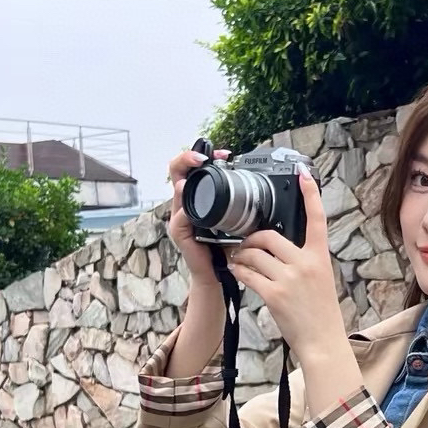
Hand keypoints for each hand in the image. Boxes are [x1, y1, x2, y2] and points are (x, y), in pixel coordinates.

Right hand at [167, 147, 230, 286]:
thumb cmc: (224, 246)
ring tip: (193, 173)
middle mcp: (185, 204)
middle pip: (176, 172)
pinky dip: (186, 212)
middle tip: (202, 157)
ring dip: (184, 181)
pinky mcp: (180, 233)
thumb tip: (251, 182)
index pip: (192, 168)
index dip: (202, 156)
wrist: (217, 273)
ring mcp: (180, 218)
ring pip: (176, 192)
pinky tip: (191, 207)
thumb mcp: (232, 218)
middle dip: (186, 159)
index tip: (223, 153)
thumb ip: (235, 201)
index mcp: (197, 198)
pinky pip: (180, 219)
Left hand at [227, 170, 344, 358]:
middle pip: (269, 236)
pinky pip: (247, 274)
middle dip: (252, 239)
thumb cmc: (320, 312)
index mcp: (320, 257)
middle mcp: (305, 264)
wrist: (322, 341)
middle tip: (245, 245)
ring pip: (254, 254)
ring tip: (238, 260)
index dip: (310, 194)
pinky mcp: (274, 294)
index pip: (317, 219)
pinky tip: (237, 272)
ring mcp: (289, 279)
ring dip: (241, 256)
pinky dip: (238, 271)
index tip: (303, 174)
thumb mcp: (321, 279)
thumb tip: (277, 246)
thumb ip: (304, 259)